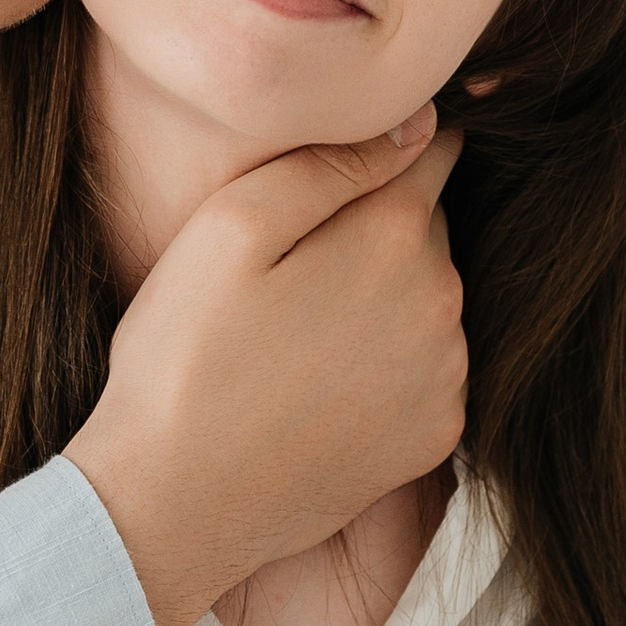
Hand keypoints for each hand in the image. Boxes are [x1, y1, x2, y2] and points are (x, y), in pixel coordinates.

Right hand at [65, 118, 467, 625]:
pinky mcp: (435, 438)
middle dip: (374, 229)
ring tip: (295, 333)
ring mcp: (447, 378)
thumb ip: (330, 161)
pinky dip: (387, 365)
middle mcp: (445, 304)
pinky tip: (318, 383)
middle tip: (288, 265)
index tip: (334, 173)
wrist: (177, 503)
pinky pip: (426, 370)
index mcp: (397, 237)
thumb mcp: (229, 226)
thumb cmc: (185, 357)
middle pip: (426, 227)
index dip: (381, 148)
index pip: (429, 149)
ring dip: (382, 299)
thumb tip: (418, 121)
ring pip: (427, 300)